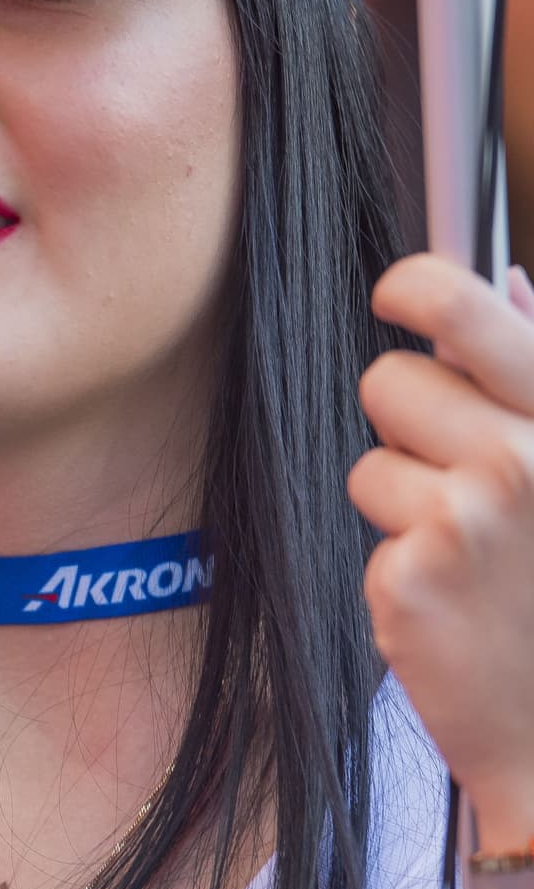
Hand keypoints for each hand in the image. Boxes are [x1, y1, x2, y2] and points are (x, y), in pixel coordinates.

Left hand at [348, 253, 533, 849]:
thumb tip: (511, 282)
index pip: (468, 312)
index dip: (418, 287)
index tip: (395, 294)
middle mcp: (526, 461)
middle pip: (389, 382)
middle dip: (410, 424)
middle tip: (461, 484)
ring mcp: (466, 522)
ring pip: (369, 462)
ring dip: (405, 502)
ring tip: (470, 558)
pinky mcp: (410, 581)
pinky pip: (370, 532)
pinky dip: (401, 568)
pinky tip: (456, 607)